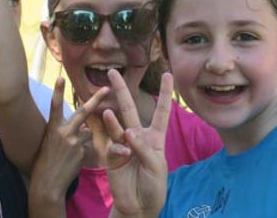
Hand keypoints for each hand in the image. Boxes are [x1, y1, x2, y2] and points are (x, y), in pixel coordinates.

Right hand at [30, 78, 110, 206]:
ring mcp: (75, 143)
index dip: (58, 92)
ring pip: (88, 133)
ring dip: (83, 139)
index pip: (55, 106)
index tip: (60, 77)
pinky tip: (72, 162)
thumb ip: (65, 131)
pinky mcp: (82, 153)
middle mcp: (64, 133)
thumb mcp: (50, 142)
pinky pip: (87, 147)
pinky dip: (83, 152)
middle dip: (96, 100)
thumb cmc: (45, 161)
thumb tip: (83, 127)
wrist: (47, 184)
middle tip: (107, 88)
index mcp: (53, 128)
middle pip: (83, 112)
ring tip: (68, 153)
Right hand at [103, 69, 171, 217]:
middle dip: (121, 90)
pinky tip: (123, 152)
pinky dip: (118, 148)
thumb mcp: (156, 166)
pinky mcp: (111, 156)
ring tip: (107, 111)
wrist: (139, 206)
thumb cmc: (153, 186)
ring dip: (111, 118)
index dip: (165, 93)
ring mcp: (122, 145)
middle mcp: (137, 136)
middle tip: (112, 72)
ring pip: (115, 124)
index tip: (168, 74)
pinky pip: (111, 145)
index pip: (161, 111)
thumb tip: (128, 132)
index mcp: (154, 137)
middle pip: (129, 109)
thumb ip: (144, 148)